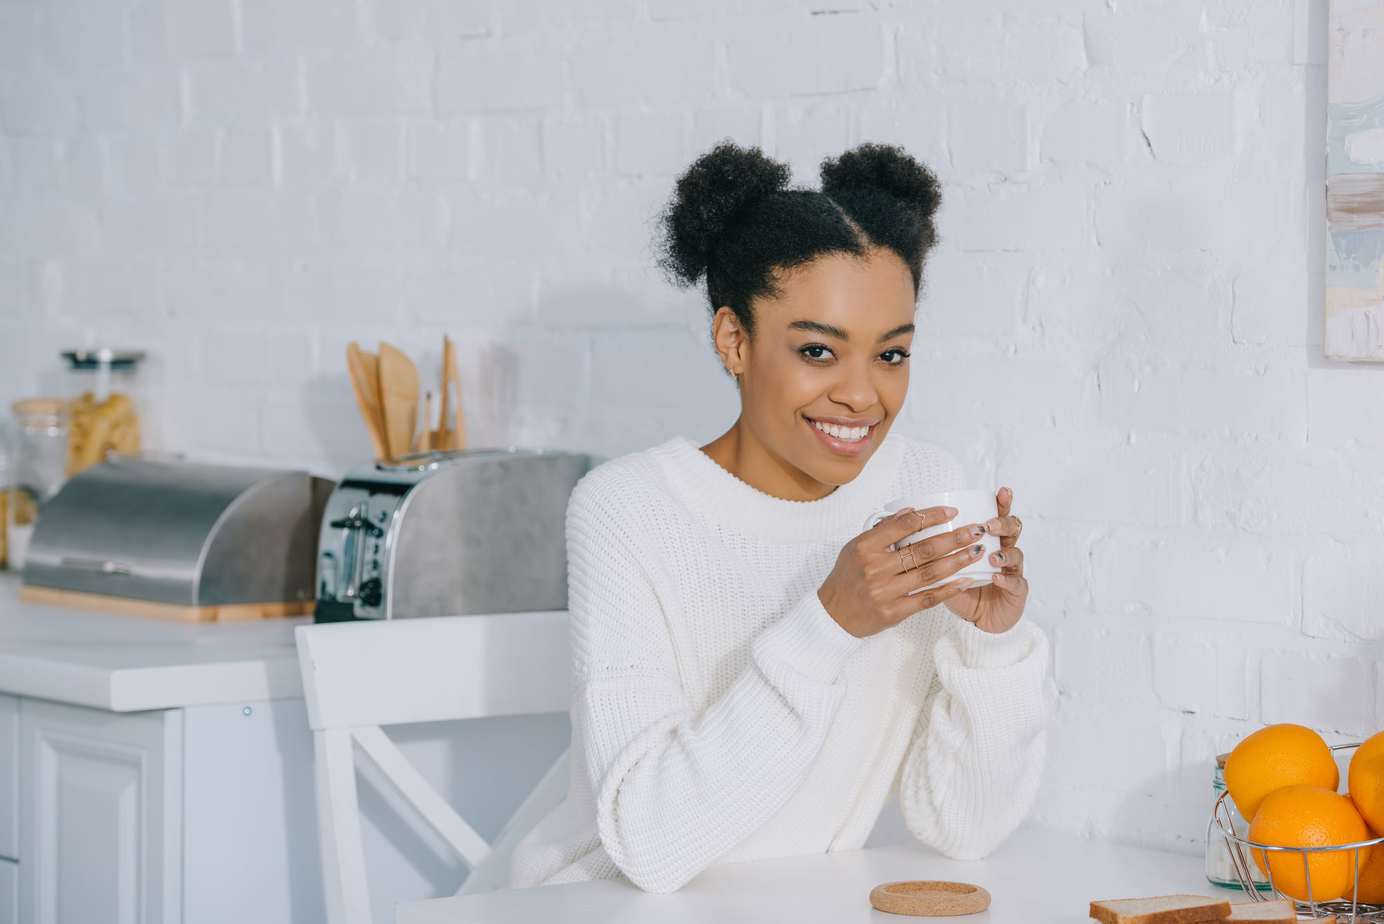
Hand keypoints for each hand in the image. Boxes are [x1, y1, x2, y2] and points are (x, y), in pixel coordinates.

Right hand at [818, 504, 988, 637]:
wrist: (832, 615)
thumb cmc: (847, 577)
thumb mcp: (855, 547)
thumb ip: (882, 530)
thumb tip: (911, 511)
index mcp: (866, 547)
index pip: (904, 525)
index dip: (931, 516)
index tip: (952, 512)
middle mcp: (876, 568)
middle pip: (923, 549)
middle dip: (954, 538)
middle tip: (976, 530)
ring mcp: (885, 591)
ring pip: (930, 573)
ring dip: (958, 561)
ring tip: (977, 551)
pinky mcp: (893, 612)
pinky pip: (927, 599)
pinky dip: (949, 589)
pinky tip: (966, 580)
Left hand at [942, 486, 1027, 633]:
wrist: (976, 620)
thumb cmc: (960, 589)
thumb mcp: (944, 566)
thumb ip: (932, 547)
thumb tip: (907, 525)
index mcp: (988, 540)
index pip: (997, 516)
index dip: (1001, 503)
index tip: (1000, 491)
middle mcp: (1003, 551)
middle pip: (1012, 529)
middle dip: (1003, 522)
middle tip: (987, 525)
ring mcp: (1012, 570)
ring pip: (1017, 553)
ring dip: (1005, 552)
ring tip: (992, 555)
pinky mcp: (1016, 591)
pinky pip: (1015, 583)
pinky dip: (1006, 579)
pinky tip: (997, 577)